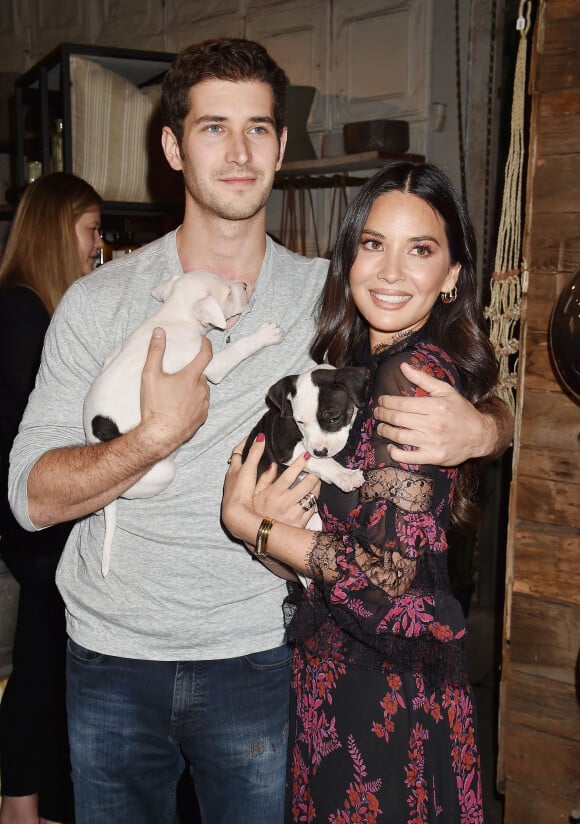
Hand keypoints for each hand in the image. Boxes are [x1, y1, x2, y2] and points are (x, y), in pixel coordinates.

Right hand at [139, 328, 211, 456]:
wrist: (159, 435)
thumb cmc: (155, 406)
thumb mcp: (150, 375)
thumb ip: (155, 351)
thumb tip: (159, 331)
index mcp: (191, 377)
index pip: (206, 355)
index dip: (206, 345)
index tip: (203, 341)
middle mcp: (202, 390)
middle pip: (200, 374)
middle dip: (192, 372)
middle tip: (179, 374)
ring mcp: (203, 405)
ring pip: (202, 390)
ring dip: (193, 388)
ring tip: (177, 392)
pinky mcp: (202, 418)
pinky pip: (201, 405)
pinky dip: (194, 402)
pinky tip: (180, 406)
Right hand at [222, 436, 319, 542]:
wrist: (261, 536)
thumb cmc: (257, 511)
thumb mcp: (255, 494)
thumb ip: (265, 478)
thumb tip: (274, 465)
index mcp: (273, 494)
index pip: (290, 476)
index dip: (299, 464)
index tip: (306, 455)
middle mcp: (285, 504)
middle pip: (306, 484)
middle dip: (314, 473)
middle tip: (317, 467)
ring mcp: (294, 514)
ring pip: (313, 496)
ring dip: (317, 486)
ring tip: (317, 480)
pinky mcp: (301, 523)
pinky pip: (313, 508)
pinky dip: (314, 500)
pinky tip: (312, 496)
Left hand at [374, 361, 497, 465]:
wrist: (480, 435)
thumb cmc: (461, 411)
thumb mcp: (446, 390)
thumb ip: (423, 378)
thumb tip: (403, 366)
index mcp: (435, 406)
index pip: (403, 403)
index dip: (387, 402)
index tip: (381, 401)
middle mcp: (433, 424)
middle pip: (398, 419)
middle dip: (382, 415)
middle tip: (377, 413)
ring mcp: (433, 442)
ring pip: (400, 436)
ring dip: (385, 431)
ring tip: (381, 427)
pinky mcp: (434, 457)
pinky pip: (409, 457)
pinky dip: (395, 453)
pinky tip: (390, 447)